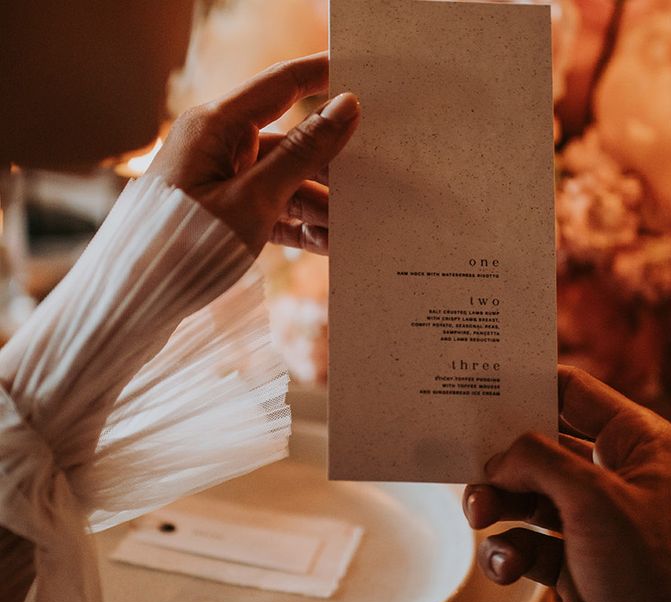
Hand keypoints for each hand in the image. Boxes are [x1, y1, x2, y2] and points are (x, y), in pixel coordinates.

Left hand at [147, 52, 358, 255]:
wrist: (138, 298)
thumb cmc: (184, 243)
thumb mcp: (253, 199)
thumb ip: (302, 153)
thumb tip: (345, 108)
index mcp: (216, 126)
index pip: (281, 85)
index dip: (323, 75)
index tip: (364, 73)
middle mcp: (219, 147)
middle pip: (290, 143)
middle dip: (329, 166)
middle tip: (372, 179)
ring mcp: (223, 182)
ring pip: (286, 182)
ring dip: (318, 206)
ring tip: (352, 227)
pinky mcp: (226, 213)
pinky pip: (273, 210)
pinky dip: (299, 226)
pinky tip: (328, 243)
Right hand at [463, 365, 670, 601]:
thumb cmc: (659, 575)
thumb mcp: (594, 500)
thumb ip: (539, 461)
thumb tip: (500, 457)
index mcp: (637, 444)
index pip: (576, 393)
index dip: (532, 388)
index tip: (486, 390)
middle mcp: (615, 476)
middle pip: (541, 449)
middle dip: (503, 463)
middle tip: (474, 472)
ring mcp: (594, 521)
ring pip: (528, 496)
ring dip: (498, 506)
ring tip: (480, 517)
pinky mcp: (576, 560)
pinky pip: (528, 541)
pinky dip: (509, 550)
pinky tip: (507, 566)